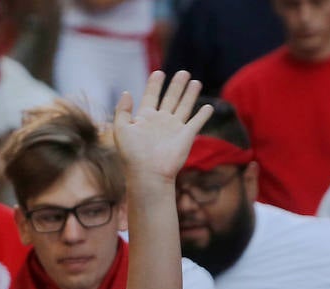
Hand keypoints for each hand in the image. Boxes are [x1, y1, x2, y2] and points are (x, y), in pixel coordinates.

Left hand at [111, 70, 212, 184]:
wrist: (149, 173)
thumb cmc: (133, 155)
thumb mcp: (121, 130)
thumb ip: (122, 110)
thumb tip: (127, 92)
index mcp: (145, 119)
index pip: (151, 96)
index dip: (154, 85)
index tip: (158, 72)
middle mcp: (161, 122)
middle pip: (170, 98)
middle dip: (176, 85)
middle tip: (182, 72)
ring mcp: (174, 129)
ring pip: (184, 106)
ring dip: (190, 94)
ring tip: (195, 82)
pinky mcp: (186, 136)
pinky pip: (196, 122)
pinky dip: (203, 115)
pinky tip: (208, 107)